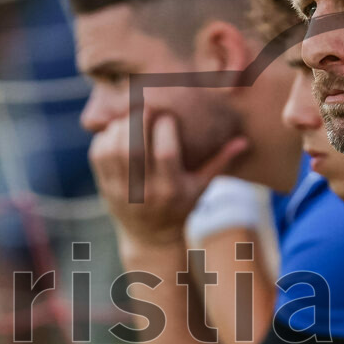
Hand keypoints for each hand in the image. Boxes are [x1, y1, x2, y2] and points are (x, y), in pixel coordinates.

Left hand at [89, 112, 246, 246]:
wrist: (150, 237)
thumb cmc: (181, 205)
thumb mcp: (202, 187)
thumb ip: (221, 162)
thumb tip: (244, 140)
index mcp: (172, 189)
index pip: (166, 152)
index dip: (165, 127)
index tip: (169, 116)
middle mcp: (145, 190)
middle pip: (134, 147)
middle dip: (139, 120)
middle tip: (146, 106)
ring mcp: (121, 189)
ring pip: (114, 147)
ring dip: (122, 125)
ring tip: (134, 118)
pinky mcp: (105, 185)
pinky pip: (99, 153)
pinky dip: (107, 136)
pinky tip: (119, 130)